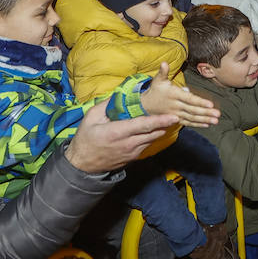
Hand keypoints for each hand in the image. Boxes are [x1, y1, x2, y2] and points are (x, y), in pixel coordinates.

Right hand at [63, 100, 177, 173]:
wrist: (82, 165)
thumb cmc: (85, 139)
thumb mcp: (90, 118)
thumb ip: (106, 105)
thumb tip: (119, 94)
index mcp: (118, 132)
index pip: (144, 125)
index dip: (160, 121)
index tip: (173, 117)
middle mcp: (128, 144)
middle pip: (153, 133)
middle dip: (165, 124)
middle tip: (175, 114)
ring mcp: (132, 152)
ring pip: (153, 140)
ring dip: (160, 130)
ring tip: (166, 120)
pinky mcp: (133, 158)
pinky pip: (147, 145)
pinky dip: (151, 136)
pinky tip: (152, 129)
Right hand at [142, 63, 219, 126]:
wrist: (145, 106)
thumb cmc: (155, 90)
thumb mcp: (158, 80)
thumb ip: (163, 72)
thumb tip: (164, 62)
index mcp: (174, 95)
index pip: (189, 99)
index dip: (200, 102)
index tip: (210, 104)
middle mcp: (176, 106)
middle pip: (193, 110)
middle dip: (206, 113)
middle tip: (218, 114)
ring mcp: (176, 114)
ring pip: (192, 118)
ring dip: (204, 120)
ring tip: (215, 121)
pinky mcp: (176, 120)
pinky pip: (188, 123)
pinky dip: (198, 124)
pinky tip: (207, 124)